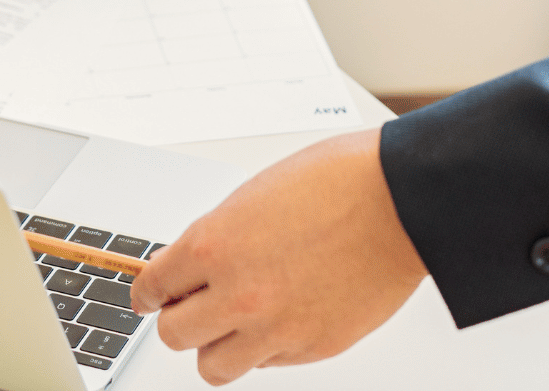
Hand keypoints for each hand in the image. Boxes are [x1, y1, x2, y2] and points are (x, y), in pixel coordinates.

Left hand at [129, 130, 425, 385]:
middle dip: (179, 318)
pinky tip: (282, 316)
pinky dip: (267, 346)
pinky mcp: (312, 347)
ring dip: (218, 344)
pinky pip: (268, 363)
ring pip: (215, 366)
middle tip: (192, 306)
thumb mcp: (253, 196)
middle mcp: (238, 294)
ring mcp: (275, 327)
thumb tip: (189, 263)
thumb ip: (216, 237)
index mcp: (213, 247)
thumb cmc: (338, 182)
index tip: (149, 296)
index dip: (147, 293)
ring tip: (235, 322)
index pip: (153, 288)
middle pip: (175, 335)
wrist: (401, 202)